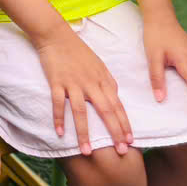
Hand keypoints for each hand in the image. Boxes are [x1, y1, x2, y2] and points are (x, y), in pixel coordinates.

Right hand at [35, 24, 132, 154]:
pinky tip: (60, 133)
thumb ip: (108, 80)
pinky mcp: (56, 81)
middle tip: (120, 151)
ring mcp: (72, 82)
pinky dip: (58, 118)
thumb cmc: (77, 49)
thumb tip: (116, 96)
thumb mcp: (98, 63)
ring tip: (87, 152)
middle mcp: (90, 82)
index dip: (124, 123)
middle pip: (105, 110)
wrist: (55, 34)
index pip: (117, 105)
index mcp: (102, 79)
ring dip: (84, 132)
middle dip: (114, 131)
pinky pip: (58, 103)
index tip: (131, 141)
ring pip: (80, 111)